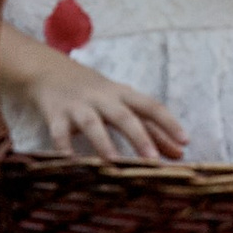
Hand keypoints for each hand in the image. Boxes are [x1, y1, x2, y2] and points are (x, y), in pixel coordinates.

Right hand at [0, 39, 186, 163]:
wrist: (48, 70)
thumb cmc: (95, 92)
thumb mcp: (122, 104)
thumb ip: (150, 128)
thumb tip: (179, 152)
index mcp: (123, 94)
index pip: (150, 106)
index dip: (168, 122)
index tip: (185, 141)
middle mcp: (102, 98)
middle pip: (123, 116)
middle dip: (139, 137)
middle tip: (153, 161)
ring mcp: (78, 105)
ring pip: (92, 123)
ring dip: (103, 142)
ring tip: (113, 163)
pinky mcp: (55, 114)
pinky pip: (59, 132)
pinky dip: (63, 146)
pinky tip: (70, 163)